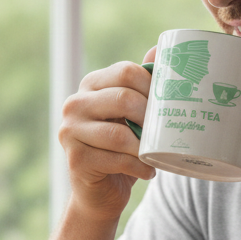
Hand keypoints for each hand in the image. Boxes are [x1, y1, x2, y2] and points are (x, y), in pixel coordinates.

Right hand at [59, 47, 157, 220]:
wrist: (100, 191)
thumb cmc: (122, 148)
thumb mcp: (134, 114)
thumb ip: (143, 84)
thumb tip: (162, 48)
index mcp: (92, 85)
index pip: (126, 71)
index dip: (154, 87)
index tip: (170, 104)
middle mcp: (75, 103)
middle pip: (124, 98)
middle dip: (152, 117)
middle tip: (168, 131)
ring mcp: (70, 131)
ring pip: (120, 134)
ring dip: (147, 147)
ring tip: (159, 154)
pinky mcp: (75, 159)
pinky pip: (116, 159)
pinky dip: (139, 166)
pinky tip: (149, 171)